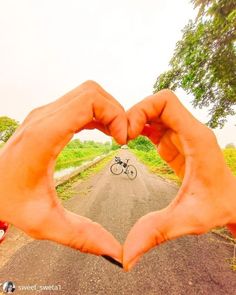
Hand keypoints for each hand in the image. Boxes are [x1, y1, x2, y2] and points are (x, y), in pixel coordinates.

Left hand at [0, 81, 126, 260]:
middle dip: (115, 111)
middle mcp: (44, 118)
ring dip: (107, 111)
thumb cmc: (8, 200)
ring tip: (116, 136)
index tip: (122, 140)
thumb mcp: (44, 223)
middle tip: (122, 138)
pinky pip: (79, 105)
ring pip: (87, 95)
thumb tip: (113, 250)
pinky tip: (104, 133)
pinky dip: (97, 114)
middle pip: (91, 92)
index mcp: (45, 136)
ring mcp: (45, 115)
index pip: (89, 101)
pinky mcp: (48, 119)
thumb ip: (81, 237)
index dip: (114, 115)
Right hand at [124, 89, 235, 270]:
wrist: (234, 203)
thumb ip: (156, 233)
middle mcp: (190, 131)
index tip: (129, 133)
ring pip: (154, 112)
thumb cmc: (219, 207)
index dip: (142, 109)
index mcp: (196, 138)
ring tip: (121, 140)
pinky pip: (154, 125)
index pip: (166, 102)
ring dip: (135, 121)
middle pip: (156, 104)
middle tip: (120, 137)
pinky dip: (139, 129)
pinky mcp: (176, 143)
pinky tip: (130, 142)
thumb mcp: (187, 220)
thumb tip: (126, 256)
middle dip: (134, 114)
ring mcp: (182, 136)